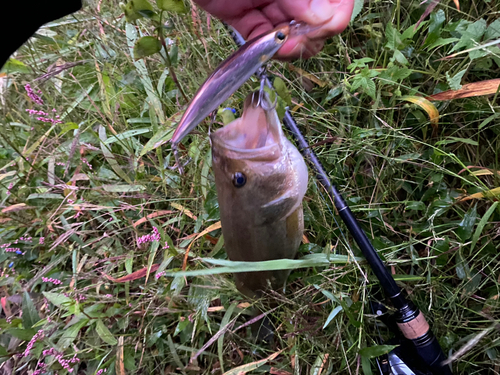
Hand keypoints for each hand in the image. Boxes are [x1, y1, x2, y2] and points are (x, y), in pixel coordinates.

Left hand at [193, 0, 353, 58]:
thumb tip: (325, 18)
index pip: (337, 0)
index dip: (335, 15)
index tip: (325, 27)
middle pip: (318, 22)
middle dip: (311, 36)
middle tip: (296, 41)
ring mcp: (271, 3)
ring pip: (292, 36)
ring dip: (290, 47)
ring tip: (280, 47)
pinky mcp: (248, 18)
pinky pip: (263, 39)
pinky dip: (266, 47)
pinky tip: (264, 46)